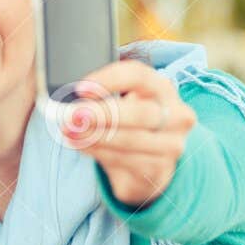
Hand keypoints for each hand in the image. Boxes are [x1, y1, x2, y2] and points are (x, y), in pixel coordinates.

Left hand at [63, 59, 195, 207]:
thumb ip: (101, 96)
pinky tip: (82, 145)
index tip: (81, 88)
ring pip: (131, 140)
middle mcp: (176, 115)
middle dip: (101, 114)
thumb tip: (68, 97)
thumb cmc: (128, 123)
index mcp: (162, 88)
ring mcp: (172, 144)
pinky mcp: (160, 169)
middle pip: (139, 112)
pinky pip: (125, 160)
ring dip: (94, 136)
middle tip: (71, 115)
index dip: (109, 79)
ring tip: (69, 132)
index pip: (139, 76)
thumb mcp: (121, 103)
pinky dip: (98, 152)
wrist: (148, 163)